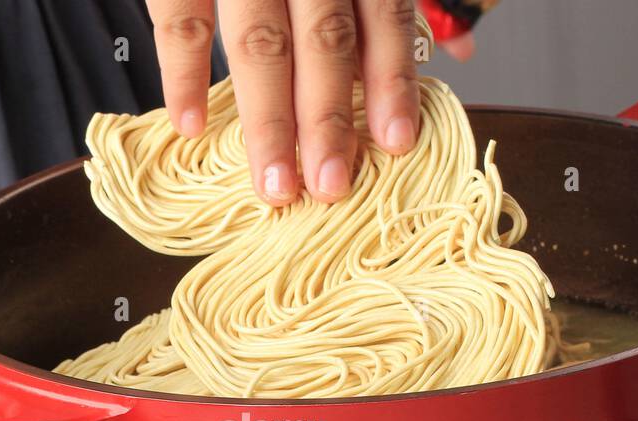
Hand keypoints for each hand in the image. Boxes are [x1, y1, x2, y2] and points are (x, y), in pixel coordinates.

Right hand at [147, 1, 422, 205]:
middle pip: (322, 39)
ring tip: (276, 184)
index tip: (395, 143)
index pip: (382, 14)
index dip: (391, 80)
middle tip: (331, 187)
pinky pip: (181, 18)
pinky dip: (183, 73)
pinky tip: (190, 124)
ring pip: (258, 42)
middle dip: (327, 120)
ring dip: (267, 121)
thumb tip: (456, 49)